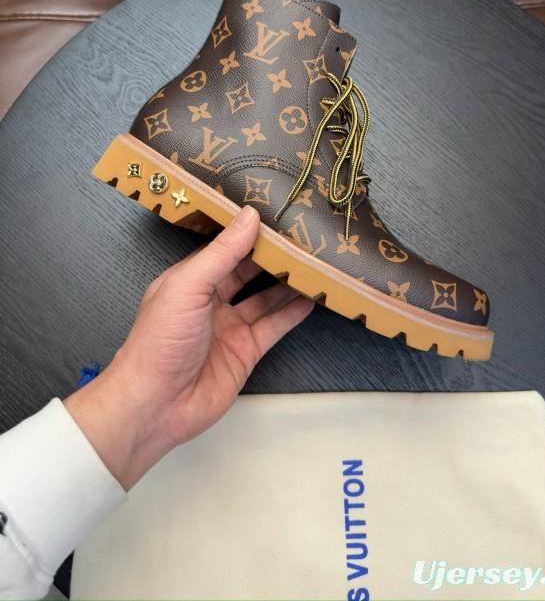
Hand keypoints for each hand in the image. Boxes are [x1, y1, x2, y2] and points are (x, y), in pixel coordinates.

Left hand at [64, 206, 313, 488]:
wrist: (156, 404)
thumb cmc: (159, 341)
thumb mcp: (189, 285)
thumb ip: (222, 253)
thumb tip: (249, 217)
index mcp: (190, 280)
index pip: (224, 248)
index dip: (248, 232)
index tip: (276, 215)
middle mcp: (210, 301)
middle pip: (248, 272)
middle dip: (272, 256)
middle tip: (302, 238)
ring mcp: (229, 328)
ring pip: (265, 299)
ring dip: (288, 283)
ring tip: (314, 264)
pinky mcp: (245, 352)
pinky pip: (274, 327)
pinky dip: (292, 313)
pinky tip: (310, 298)